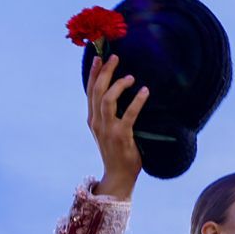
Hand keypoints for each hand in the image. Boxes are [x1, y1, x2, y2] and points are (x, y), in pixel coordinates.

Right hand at [85, 54, 148, 200]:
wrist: (118, 175)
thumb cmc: (116, 151)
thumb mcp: (106, 131)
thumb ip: (107, 114)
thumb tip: (115, 93)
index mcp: (92, 120)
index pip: (90, 92)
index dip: (93, 73)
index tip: (98, 58)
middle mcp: (97, 123)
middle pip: (97, 91)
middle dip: (105, 72)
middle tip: (115, 58)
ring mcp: (108, 130)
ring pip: (107, 100)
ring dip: (118, 85)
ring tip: (130, 77)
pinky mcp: (121, 136)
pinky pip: (129, 115)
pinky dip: (137, 101)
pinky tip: (145, 91)